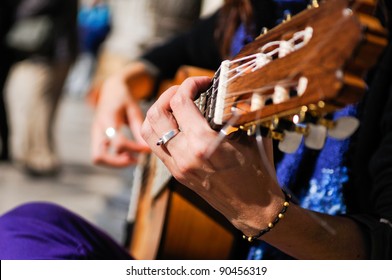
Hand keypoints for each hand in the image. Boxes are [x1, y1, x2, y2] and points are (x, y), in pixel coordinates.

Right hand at [91, 68, 149, 167]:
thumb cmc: (124, 98)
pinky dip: (113, 159)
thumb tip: (146, 148)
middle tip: (135, 160)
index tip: (147, 149)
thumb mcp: (134, 109)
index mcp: (108, 119)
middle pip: (99, 156)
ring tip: (133, 158)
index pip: (118, 142)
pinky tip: (128, 154)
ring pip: (98, 158)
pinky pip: (101, 155)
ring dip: (115, 163)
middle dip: (117, 162)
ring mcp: (95, 134)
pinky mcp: (97, 138)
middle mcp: (98, 128)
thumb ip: (139, 129)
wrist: (110, 89)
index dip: (134, 149)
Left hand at [141, 77, 284, 235]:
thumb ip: (235, 113)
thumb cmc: (258, 173)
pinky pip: (156, 147)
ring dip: (157, 112)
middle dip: (168, 94)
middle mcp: (184, 155)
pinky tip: (176, 125)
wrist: (254, 209)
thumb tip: (231, 92)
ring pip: (148, 131)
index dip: (189, 83)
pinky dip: (159, 130)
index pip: (180, 102)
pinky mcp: (176, 174)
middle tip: (185, 90)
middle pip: (156, 113)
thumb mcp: (250, 137)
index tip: (202, 81)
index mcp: (203, 143)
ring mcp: (177, 167)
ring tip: (174, 105)